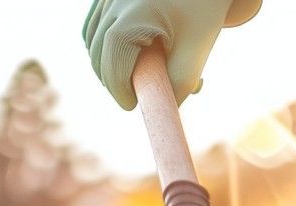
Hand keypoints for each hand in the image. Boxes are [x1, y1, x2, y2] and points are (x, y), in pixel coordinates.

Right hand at [82, 0, 261, 109]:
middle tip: (134, 93)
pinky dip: (103, 42)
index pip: (111, 66)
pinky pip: (95, 23)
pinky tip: (127, 52)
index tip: (132, 105)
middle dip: (113, 79)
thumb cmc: (204, 10)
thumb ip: (179, 83)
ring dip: (106, 62)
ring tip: (134, 73)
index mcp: (133, 18)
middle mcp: (113, 3)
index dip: (120, 91)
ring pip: (91, 38)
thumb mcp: (196, 51)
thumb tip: (160, 105)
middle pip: (97, 54)